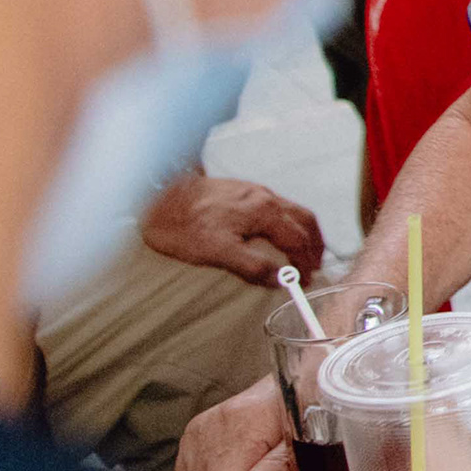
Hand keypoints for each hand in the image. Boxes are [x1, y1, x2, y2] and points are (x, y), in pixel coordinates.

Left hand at [139, 173, 324, 286]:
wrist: (156, 197)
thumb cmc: (183, 226)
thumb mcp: (218, 254)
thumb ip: (253, 267)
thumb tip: (280, 280)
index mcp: (264, 211)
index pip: (298, 239)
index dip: (305, 263)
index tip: (304, 281)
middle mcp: (265, 196)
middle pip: (304, 220)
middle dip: (314, 245)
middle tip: (313, 267)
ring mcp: (254, 190)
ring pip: (293, 210)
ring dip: (303, 232)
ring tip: (301, 251)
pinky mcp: (242, 189)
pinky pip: (278, 204)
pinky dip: (288, 222)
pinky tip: (276, 232)